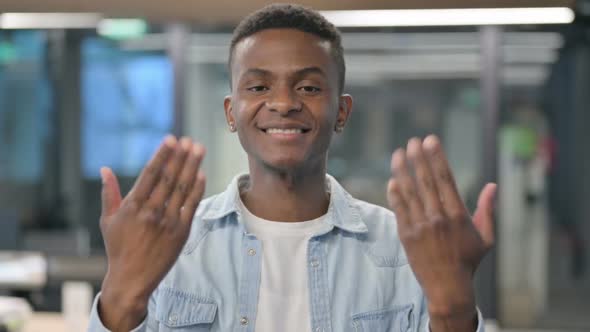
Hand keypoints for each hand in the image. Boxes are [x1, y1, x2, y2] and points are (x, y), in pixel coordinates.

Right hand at [98, 136, 205, 331]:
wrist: (132, 278)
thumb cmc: (118, 248)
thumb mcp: (108, 220)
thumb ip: (109, 193)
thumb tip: (105, 169)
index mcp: (132, 207)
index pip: (150, 174)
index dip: (162, 155)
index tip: (171, 139)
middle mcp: (151, 212)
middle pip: (169, 178)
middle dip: (180, 156)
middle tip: (189, 140)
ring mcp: (168, 222)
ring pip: (182, 188)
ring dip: (192, 167)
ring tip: (199, 149)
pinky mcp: (181, 232)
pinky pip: (191, 205)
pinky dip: (197, 189)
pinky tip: (201, 173)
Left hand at [386, 135, 495, 319]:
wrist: (448, 287)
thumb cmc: (468, 261)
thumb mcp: (486, 237)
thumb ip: (487, 210)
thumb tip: (492, 186)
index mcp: (458, 215)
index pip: (445, 179)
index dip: (436, 157)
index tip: (430, 140)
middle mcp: (438, 218)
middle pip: (426, 181)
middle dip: (418, 158)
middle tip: (412, 141)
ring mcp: (420, 226)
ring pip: (409, 192)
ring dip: (402, 171)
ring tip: (397, 154)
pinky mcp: (406, 236)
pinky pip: (399, 210)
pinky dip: (395, 194)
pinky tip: (392, 180)